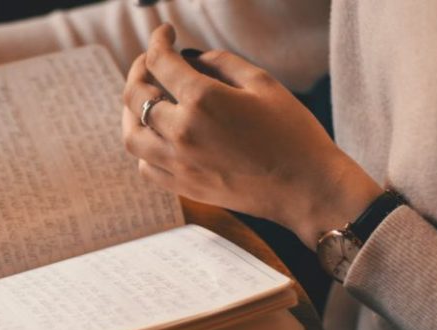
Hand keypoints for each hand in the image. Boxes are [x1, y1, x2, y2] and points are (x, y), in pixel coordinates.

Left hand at [122, 24, 381, 247]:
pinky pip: (145, 166)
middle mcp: (181, 132)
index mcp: (202, 100)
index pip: (162, 61)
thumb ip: (220, 63)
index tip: (165, 33)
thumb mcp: (262, 83)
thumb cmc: (292, 132)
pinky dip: (144, 147)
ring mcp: (178, 163)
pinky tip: (157, 137)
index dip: (159, 40)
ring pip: (131, 134)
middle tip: (150, 62)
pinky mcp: (183, 187)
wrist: (306, 188)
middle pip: (136, 94)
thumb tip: (190, 58)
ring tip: (144, 99)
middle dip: (139, 70)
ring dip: (130, 111)